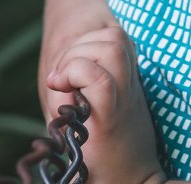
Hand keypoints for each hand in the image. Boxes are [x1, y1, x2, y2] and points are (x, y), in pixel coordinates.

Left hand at [48, 26, 164, 183]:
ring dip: (78, 57)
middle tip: (62, 78)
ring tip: (62, 83)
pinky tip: (61, 89)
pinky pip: (99, 78)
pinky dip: (77, 73)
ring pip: (111, 47)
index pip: (116, 38)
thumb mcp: (105, 113)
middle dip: (80, 46)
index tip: (69, 72)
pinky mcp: (110, 118)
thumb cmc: (111, 155)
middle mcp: (129, 85)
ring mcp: (123, 98)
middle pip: (115, 36)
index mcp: (127, 81)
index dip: (88, 45)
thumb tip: (63, 74)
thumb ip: (94, 88)